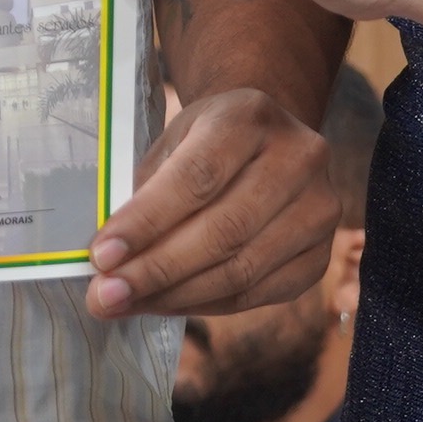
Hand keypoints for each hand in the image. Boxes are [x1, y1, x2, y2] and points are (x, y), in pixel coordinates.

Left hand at [84, 85, 339, 317]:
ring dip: (175, 296)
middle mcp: (298, 159)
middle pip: (223, 230)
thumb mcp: (174, 140)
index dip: (147, 222)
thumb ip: (146, 191)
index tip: (101, 256)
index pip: (196, 178)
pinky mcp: (321, 254)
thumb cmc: (207, 140)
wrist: (268, 139)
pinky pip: (257, 294)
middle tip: (106, 296)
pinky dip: (205, 304)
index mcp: (249, 116)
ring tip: (127, 304)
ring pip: (241, 270)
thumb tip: (109, 260)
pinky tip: (166, 305)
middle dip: (156, 270)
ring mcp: (319, 209)